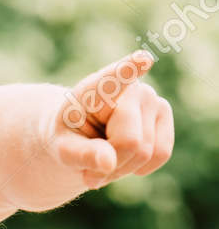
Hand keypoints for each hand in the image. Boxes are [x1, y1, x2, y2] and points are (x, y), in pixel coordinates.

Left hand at [50, 49, 173, 194]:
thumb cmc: (70, 138)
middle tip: (91, 163)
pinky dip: (140, 167)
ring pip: (147, 153)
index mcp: (96, 90)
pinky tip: (125, 157)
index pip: (115, 79)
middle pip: (131, 142)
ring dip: (123, 168)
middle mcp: (130, 88)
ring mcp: (152, 98)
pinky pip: (161, 154)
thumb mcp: (63, 149)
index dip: (130, 70)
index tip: (142, 60)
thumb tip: (108, 163)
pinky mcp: (165, 114)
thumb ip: (82, 155)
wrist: (83, 137)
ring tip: (106, 158)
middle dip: (112, 164)